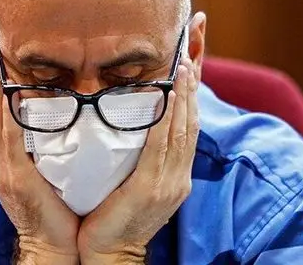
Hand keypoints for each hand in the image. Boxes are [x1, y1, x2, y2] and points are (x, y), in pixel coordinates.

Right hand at [0, 44, 79, 263]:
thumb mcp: (54, 163)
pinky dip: (1, 108)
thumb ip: (53, 136)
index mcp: (9, 148)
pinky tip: (1, 86)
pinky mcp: (11, 175)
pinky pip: (5, 135)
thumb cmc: (61, 204)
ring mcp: (2, 163)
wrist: (58, 245)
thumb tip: (69, 105)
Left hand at [77, 58, 198, 263]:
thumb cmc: (116, 218)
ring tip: (183, 68)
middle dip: (192, 90)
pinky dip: (167, 119)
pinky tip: (169, 97)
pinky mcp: (151, 188)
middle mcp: (178, 177)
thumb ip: (142, 159)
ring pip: (181, 131)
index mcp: (176, 175)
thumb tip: (136, 129)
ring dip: (183, 96)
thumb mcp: (136, 185)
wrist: (110, 254)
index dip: (191, 99)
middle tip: (189, 57)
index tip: (189, 69)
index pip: (188, 129)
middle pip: (190, 124)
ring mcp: (169, 183)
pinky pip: (161, 146)